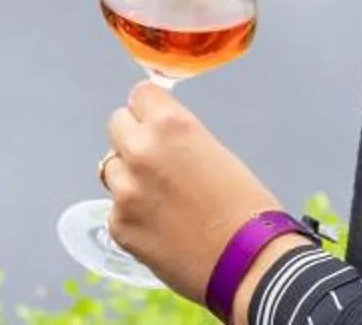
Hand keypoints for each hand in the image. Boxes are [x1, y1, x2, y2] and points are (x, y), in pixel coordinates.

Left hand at [103, 82, 292, 306]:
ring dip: (129, 177)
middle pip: (117, 124)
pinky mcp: (119, 226)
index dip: (151, 109)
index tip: (156, 121)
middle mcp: (141, 151)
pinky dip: (132, 216)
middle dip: (134, 137)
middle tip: (156, 160)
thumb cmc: (245, 208)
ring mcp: (125, 190)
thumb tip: (156, 136)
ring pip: (111, 167)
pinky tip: (161, 228)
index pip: (140, 94)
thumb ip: (177, 138)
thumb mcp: (214, 153)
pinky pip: (116, 208)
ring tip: (162, 200)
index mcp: (170, 125)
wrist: (250, 265)